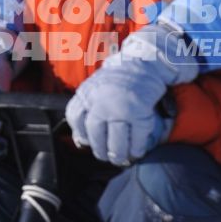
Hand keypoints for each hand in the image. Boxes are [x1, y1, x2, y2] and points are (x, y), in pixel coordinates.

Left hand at [66, 21, 199, 165]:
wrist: (145, 62)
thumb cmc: (120, 78)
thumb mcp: (96, 87)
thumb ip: (86, 108)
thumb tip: (80, 141)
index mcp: (87, 92)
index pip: (75, 118)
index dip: (80, 134)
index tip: (86, 143)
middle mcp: (101, 100)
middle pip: (95, 134)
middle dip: (100, 150)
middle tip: (107, 156)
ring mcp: (121, 106)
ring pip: (117, 140)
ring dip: (119, 154)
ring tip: (122, 159)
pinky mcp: (140, 111)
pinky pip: (138, 137)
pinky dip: (138, 148)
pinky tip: (137, 151)